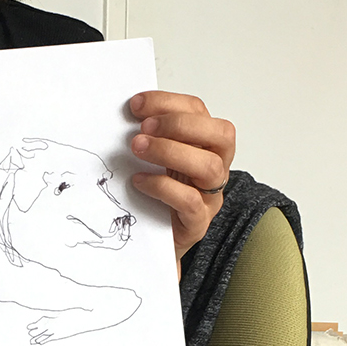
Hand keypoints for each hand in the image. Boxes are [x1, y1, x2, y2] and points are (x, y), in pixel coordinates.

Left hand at [129, 91, 235, 261]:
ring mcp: (210, 197)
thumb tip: (126, 113)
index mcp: (204, 145)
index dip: (169, 103)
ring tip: (138, 148)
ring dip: (171, 151)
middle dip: (179, 124)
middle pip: (221, 135)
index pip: (199, 112)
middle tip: (143, 128)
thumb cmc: (156, 196)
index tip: (137, 105)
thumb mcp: (153, 159)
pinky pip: (190, 202)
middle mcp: (214, 168)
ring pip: (210, 167)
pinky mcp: (198, 223)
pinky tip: (140, 181)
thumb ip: (147, 136)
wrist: (154, 243)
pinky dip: (163, 186)